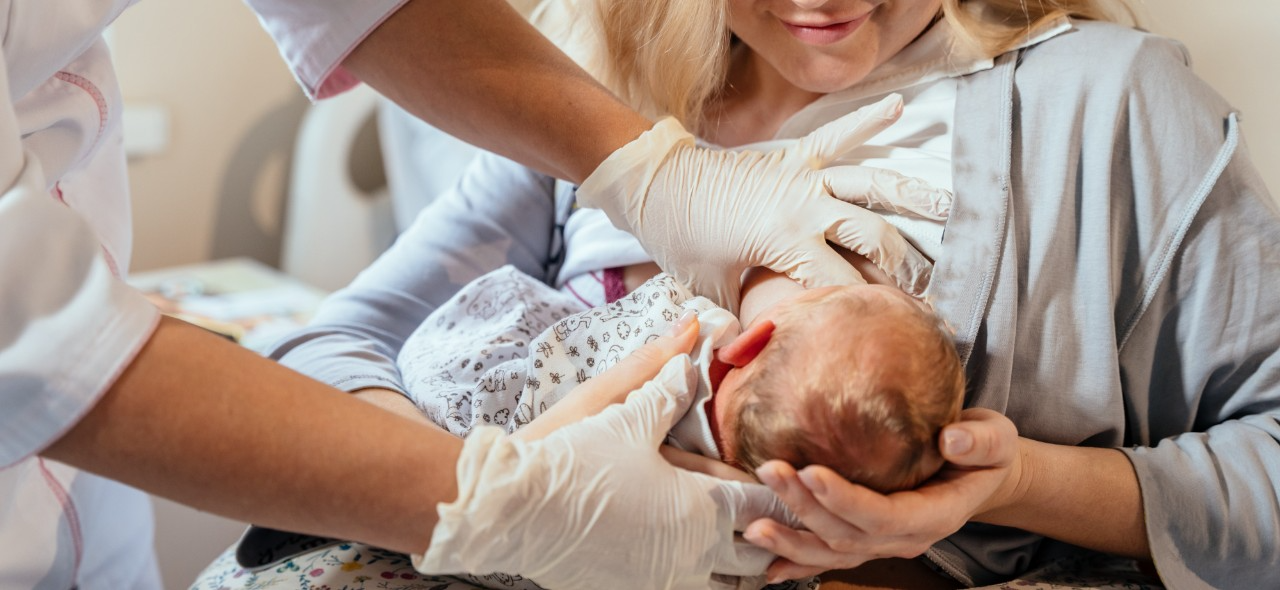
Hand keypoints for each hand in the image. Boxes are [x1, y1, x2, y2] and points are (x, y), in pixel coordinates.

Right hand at [414, 326, 792, 589]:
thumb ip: (665, 376)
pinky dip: (690, 571)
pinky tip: (677, 550)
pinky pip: (678, 589)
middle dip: (761, 530)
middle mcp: (689, 554)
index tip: (783, 474)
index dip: (779, 488)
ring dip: (729, 558)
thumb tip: (694, 330)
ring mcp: (659, 582)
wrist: (508, 508)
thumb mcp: (623, 409)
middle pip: (752, 554)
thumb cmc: (570, 455)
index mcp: (698, 508)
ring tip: (726, 533)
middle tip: (761, 506)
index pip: (762, 504)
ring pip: (720, 582)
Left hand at [576, 94, 950, 311]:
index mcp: (787, 242)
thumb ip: (741, 321)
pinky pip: (839, 135)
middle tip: (928, 289)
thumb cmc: (679, 238)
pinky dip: (869, 119)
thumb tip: (760, 361)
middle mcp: (807, 206)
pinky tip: (900, 107)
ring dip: (912, 196)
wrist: (655, 182)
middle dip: (905, 266)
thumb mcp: (710, 288)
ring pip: (872, 185)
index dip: (873, 311)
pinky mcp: (794, 156)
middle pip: (875, 237)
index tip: (900, 330)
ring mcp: (804, 176)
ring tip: (951, 209)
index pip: (844, 284)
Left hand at [744, 409, 1019, 582]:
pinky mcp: (867, 540)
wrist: (979, 473)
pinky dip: (797, 563)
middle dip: (805, 507)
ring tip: (755, 524)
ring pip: (833, 552)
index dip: (846, 500)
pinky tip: (767, 565)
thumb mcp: (997, 438)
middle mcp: (906, 538)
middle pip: (848, 534)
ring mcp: (884, 545)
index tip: (811, 471)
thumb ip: (980, 441)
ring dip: (792, 540)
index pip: (884, 515)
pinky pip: (830, 557)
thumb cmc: (983, 452)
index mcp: (936, 514)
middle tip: (770, 471)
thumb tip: (952, 441)